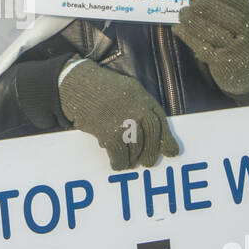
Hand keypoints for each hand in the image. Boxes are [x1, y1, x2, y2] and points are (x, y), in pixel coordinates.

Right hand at [58, 59, 178, 170]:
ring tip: (129, 163)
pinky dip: (119, 162)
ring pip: (136, 146)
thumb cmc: (100, 88)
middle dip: (150, 152)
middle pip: (152, 135)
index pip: (161, 121)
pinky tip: (117, 164)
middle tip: (147, 163)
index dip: (167, 139)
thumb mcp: (127, 89)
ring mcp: (124, 120)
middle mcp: (137, 108)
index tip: (171, 152)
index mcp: (143, 97)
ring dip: (132, 158)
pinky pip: (119, 153)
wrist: (77, 84)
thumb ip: (139, 106)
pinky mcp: (108, 131)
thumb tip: (148, 131)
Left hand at [174, 0, 248, 96]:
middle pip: (228, 18)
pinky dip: (188, 37)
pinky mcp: (223, 64)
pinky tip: (178, 29)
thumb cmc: (246, 43)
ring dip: (195, 21)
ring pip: (213, 33)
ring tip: (183, 12)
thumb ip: (236, 12)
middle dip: (208, 6)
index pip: (244, 4)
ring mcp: (238, 52)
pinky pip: (203, 47)